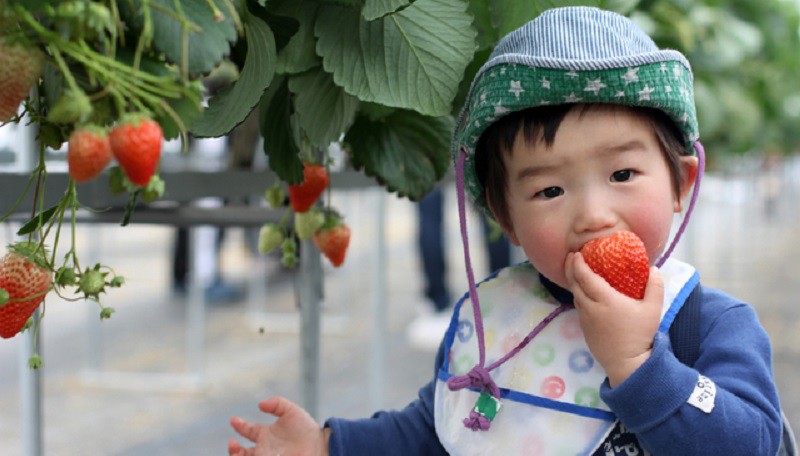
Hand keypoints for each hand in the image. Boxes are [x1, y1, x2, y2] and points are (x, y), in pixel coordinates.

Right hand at [228, 396, 329, 455]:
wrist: (320, 447)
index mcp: (267, 434)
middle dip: (233, 450)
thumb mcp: (292, 411)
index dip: (239, 425)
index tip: (234, 420)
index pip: (248, 431)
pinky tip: (251, 455)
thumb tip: (259, 405)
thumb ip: (277, 404)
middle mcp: (265, 448)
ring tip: (237, 451)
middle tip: (233, 444)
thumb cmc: (307, 430)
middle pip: (242, 452)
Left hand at [565, 252, 664, 386]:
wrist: (628, 364)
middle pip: (575, 285)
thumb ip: (655, 287)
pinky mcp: (585, 329)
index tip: (575, 254)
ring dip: (574, 282)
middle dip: (570, 269)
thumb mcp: (653, 309)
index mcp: (605, 300)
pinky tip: (583, 293)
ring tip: (576, 272)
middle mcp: (591, 308)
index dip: (578, 264)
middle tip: (570, 257)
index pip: (586, 277)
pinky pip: (579, 307)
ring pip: (576, 297)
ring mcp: (586, 319)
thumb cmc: (640, 335)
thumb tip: (654, 269)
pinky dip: (578, 296)